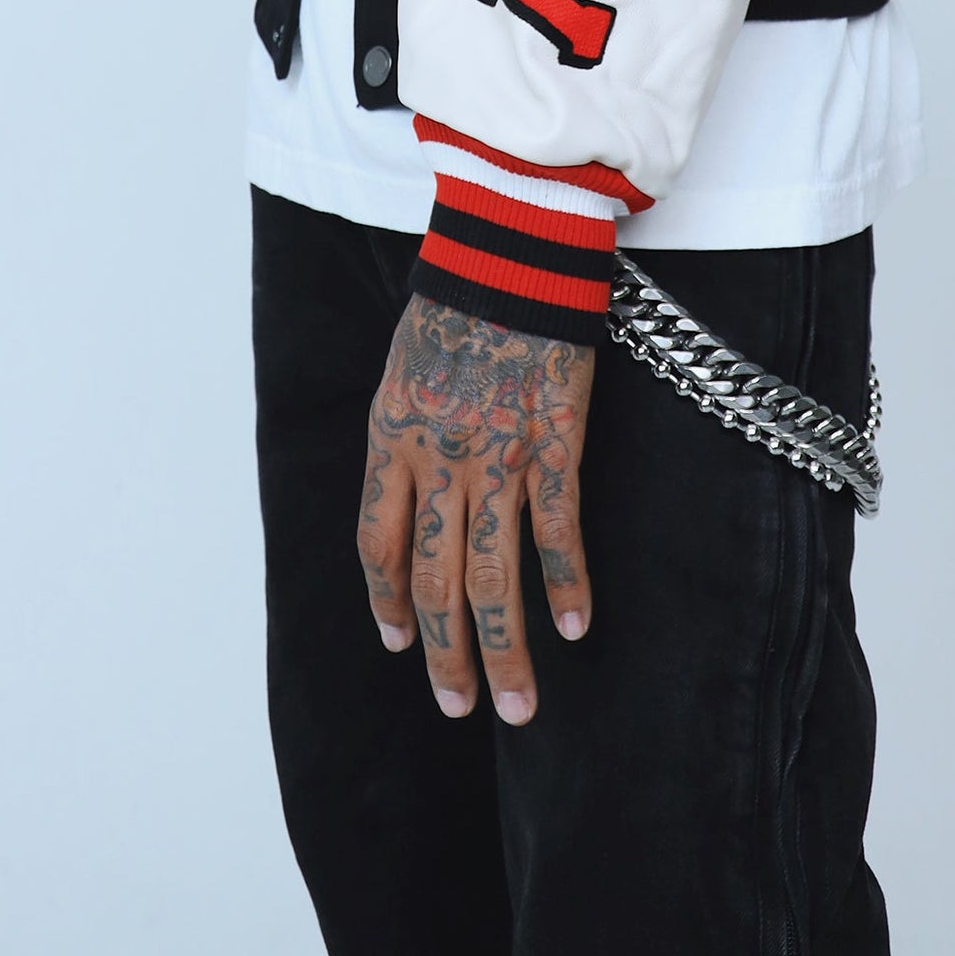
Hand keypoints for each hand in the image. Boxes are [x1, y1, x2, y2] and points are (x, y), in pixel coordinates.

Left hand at [357, 296, 593, 724]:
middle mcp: (438, 458)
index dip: (388, 603)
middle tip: (460, 707)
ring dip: (505, 649)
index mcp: (391, 437)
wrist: (512, 248)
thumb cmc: (458, 299)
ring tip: (517, 704)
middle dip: (446, 655)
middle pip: (433, 580)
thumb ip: (404, 437)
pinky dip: (568, 584)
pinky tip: (578, 628)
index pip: (377, 545)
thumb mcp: (403, 370)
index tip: (402, 644)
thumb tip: (410, 502)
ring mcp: (498, 455)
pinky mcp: (554, 442)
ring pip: (494, 576)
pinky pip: (559, 530)